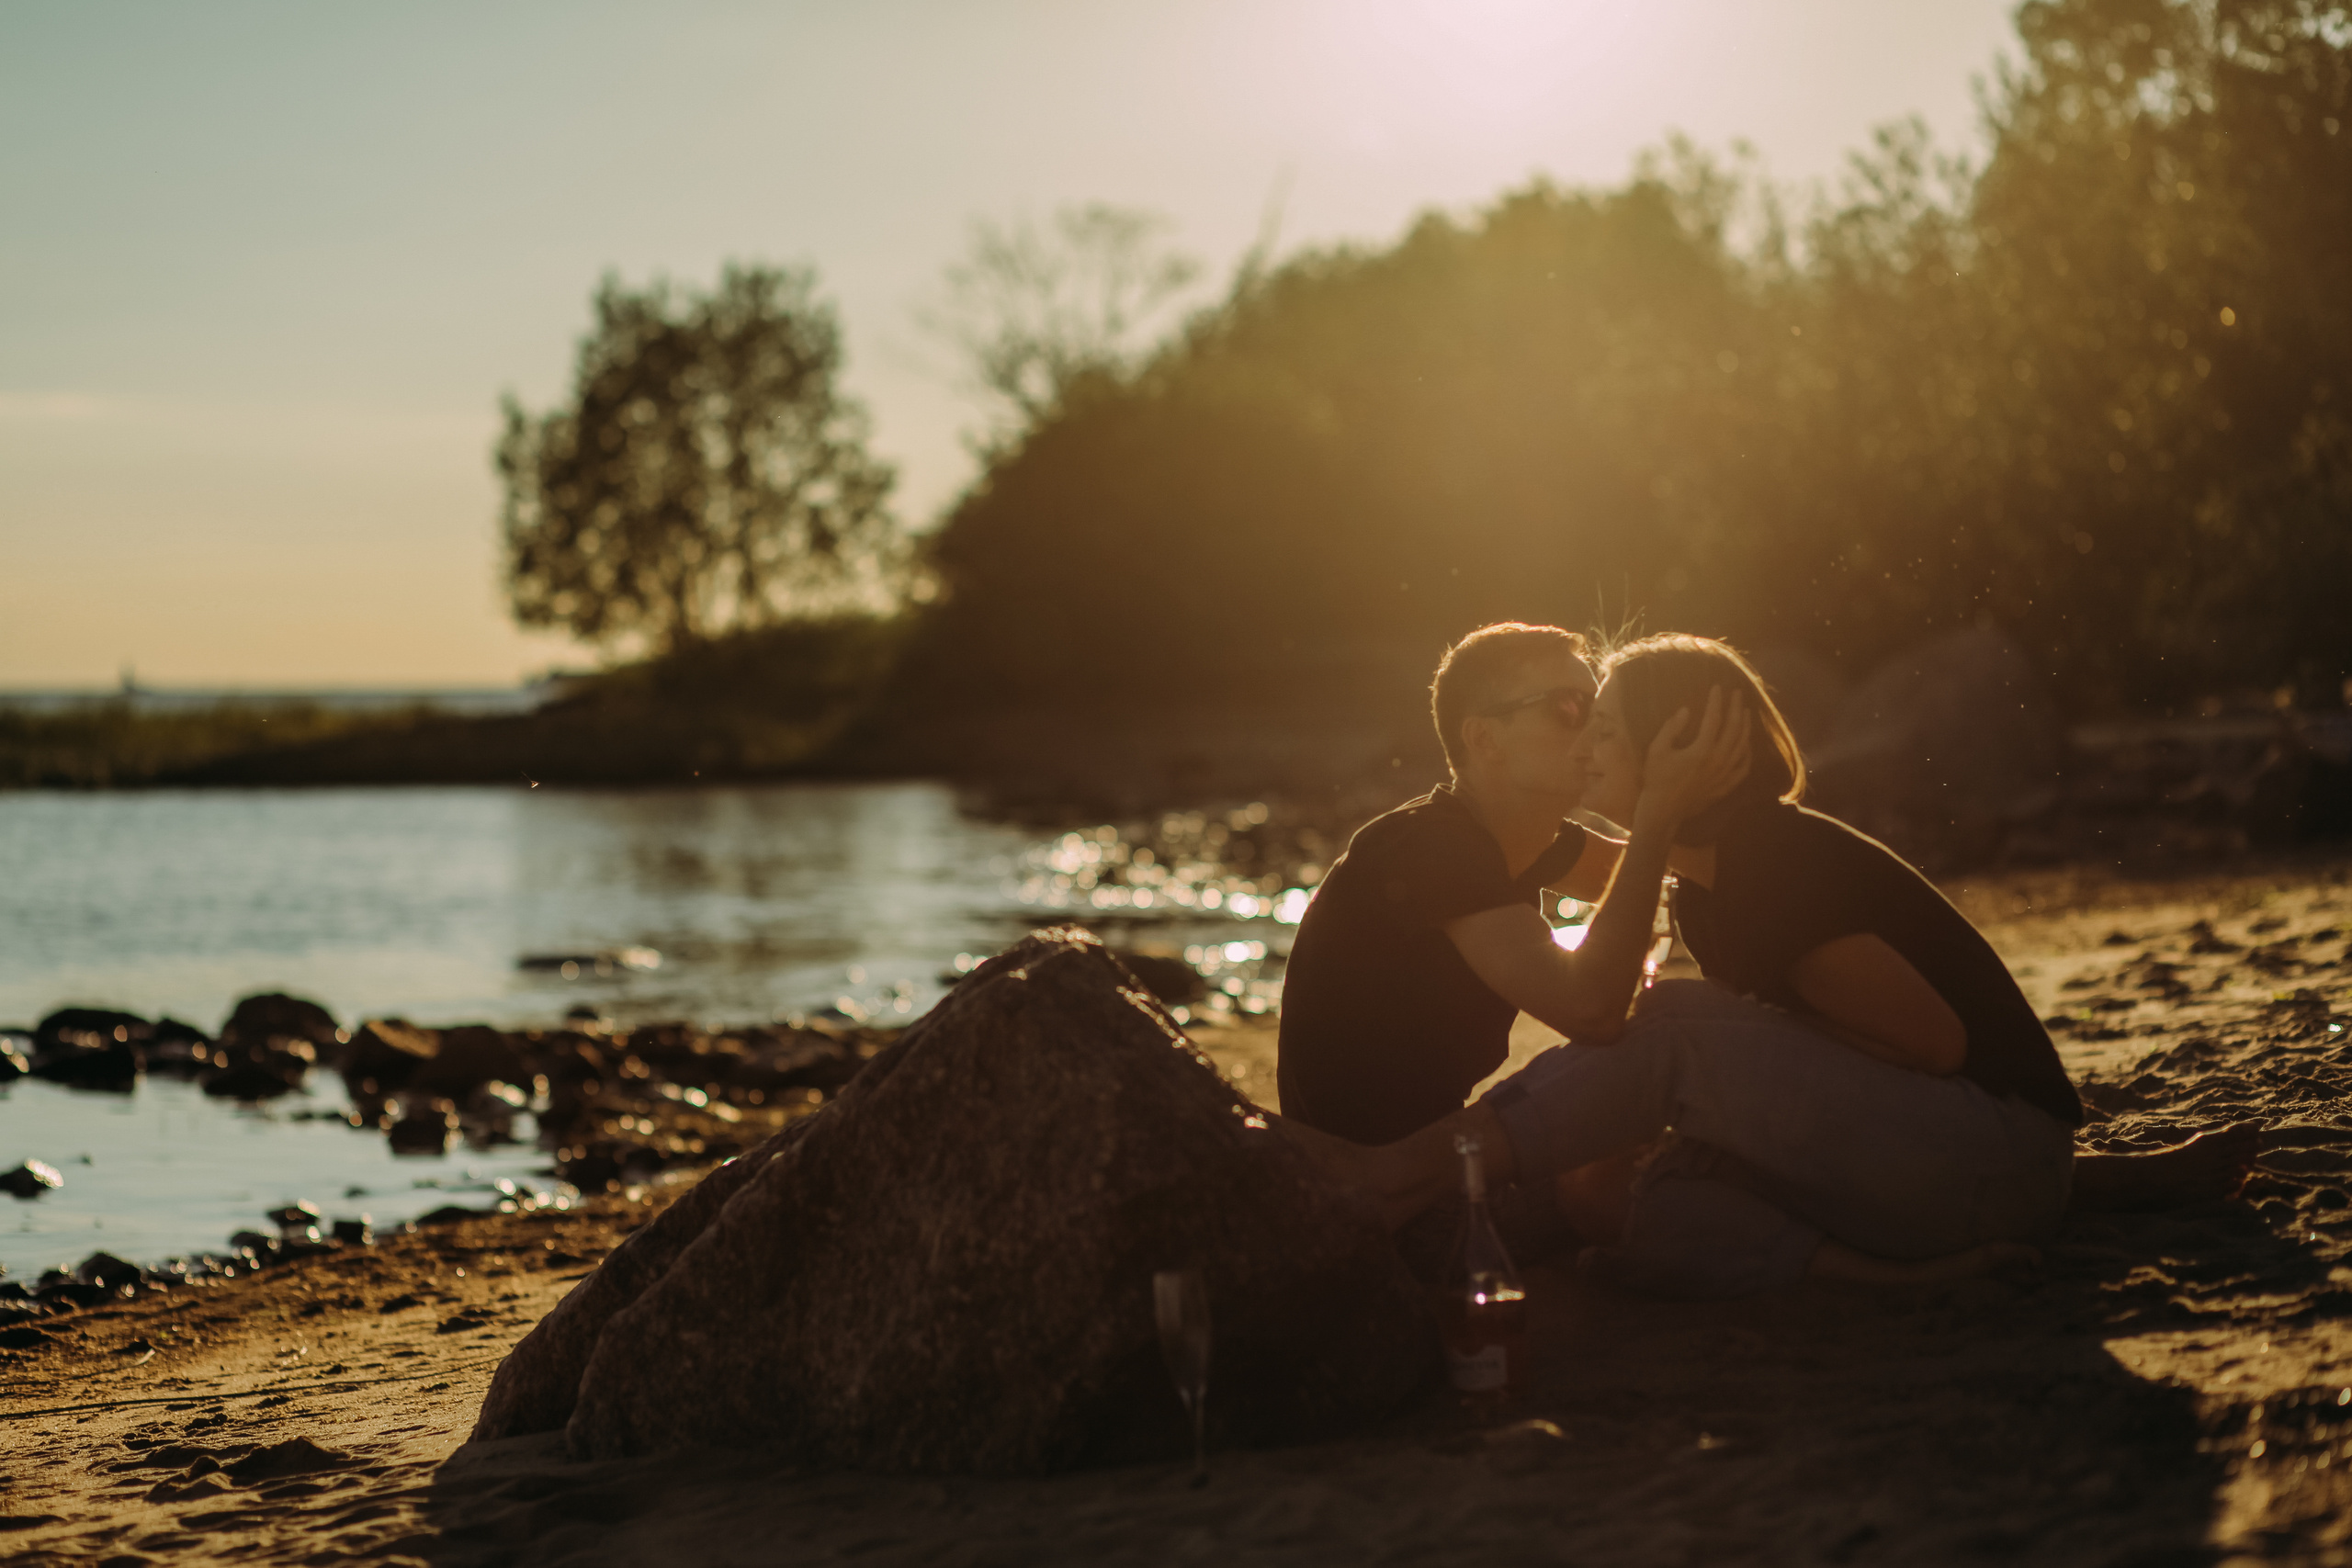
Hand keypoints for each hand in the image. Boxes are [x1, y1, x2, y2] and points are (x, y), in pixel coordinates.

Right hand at [1633, 686, 1751, 829]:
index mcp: (1701, 750)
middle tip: (1737, 694)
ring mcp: (1724, 775)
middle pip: (1734, 729)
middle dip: (1736, 708)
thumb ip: (1671, 728)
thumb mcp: (1657, 750)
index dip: (1716, 701)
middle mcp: (1717, 761)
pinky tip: (1747, 744)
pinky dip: (1748, 754)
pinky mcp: (1725, 786)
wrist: (1663, 811)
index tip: (1717, 687)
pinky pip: (1743, 768)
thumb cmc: (1656, 779)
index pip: (1714, 718)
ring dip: (1745, 727)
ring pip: (1742, 746)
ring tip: (1746, 712)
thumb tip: (1686, 709)